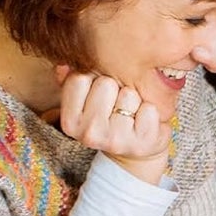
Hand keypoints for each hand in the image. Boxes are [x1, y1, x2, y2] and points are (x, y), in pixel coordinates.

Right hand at [55, 67, 169, 183]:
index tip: (98, 93)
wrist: (136, 150)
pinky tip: (145, 121)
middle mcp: (89, 133)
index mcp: (70, 122)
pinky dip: (151, 110)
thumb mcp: (87, 102)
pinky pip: (149, 108)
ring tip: (131, 113)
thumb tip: (64, 65)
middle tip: (117, 105)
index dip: (93, 79)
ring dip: (134, 99)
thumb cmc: (110, 118)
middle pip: (106, 83)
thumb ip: (72, 81)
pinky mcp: (141, 142)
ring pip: (129, 94)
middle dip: (115, 88)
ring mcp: (115, 139)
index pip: (79, 78)